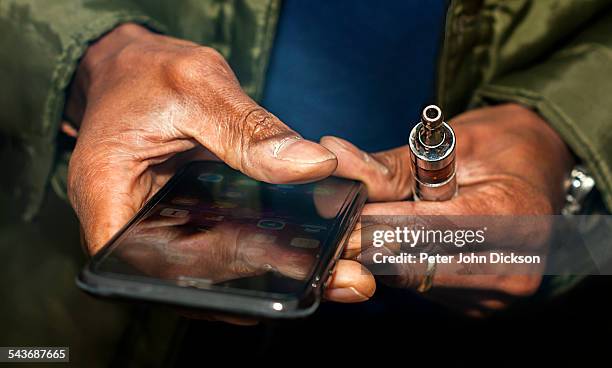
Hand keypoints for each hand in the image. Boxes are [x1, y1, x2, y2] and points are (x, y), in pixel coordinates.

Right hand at [65, 24, 336, 254]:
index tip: (288, 268)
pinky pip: (219, 254)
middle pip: (193, 279)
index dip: (223, 272)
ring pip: (212, 276)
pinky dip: (261, 255)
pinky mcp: (180, 228)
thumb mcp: (196, 86)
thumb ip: (250, 129)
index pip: (160, 261)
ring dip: (271, 275)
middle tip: (336, 275)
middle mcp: (127, 230)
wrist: (129, 73)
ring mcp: (155, 234)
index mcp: (107, 198)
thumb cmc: (143, 74)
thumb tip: (314, 165)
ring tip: (335, 272)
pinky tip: (306, 252)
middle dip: (265, 280)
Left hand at [320, 104, 574, 314]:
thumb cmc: (503, 150)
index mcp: (515, 217)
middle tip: (338, 225)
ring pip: (413, 280)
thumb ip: (392, 164)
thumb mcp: (454, 142)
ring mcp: (497, 294)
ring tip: (372, 225)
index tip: (340, 216)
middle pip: (416, 265)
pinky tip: (402, 241)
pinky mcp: (479, 305)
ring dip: (382, 255)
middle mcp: (512, 267)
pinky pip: (423, 288)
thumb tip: (336, 158)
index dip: (378, 224)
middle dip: (368, 244)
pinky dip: (402, 264)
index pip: (430, 229)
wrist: (542, 172)